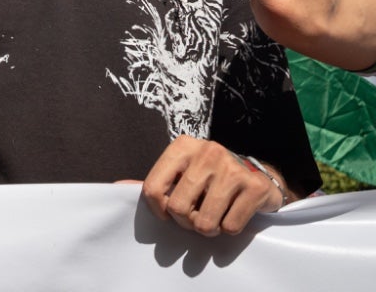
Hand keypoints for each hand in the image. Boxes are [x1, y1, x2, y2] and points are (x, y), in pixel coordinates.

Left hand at [139, 136, 284, 236]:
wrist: (258, 176)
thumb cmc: (211, 179)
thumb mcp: (181, 173)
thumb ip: (154, 182)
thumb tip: (117, 187)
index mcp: (183, 146)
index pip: (153, 188)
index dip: (159, 210)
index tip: (169, 213)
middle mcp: (207, 152)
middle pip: (179, 209)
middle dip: (186, 222)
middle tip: (197, 215)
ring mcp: (232, 168)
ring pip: (204, 223)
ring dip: (208, 229)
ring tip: (215, 216)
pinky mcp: (254, 187)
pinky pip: (229, 227)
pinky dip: (229, 228)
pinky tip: (233, 213)